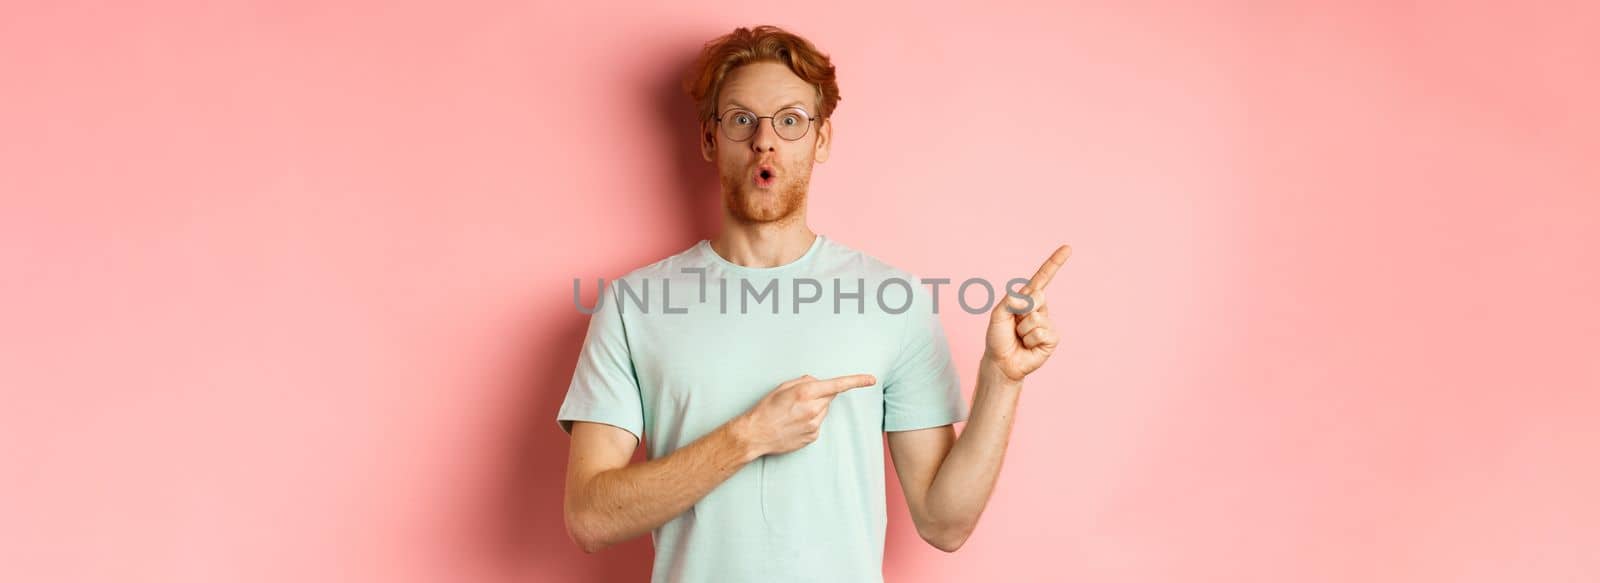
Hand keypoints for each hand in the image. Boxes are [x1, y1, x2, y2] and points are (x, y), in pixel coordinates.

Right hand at [735, 374, 876, 455]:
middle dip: (820, 394)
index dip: (856, 381)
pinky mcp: (813, 437)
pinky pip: (817, 423)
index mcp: (806, 393)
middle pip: (829, 397)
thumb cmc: (766, 408)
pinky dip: (809, 421)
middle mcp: (813, 408)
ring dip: (814, 408)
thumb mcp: (783, 387)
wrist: (756, 434)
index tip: (871, 379)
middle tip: (800, 399)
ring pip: (823, 410)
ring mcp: (814, 425)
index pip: (837, 385)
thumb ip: (804, 381)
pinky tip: (794, 423)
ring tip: (793, 413)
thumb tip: (818, 382)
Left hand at [984, 245, 1070, 382]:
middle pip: (1037, 297)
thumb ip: (1010, 302)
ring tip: (1019, 337)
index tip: (1068, 248)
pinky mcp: (1052, 338)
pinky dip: (1030, 340)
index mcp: (1026, 298)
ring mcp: (1047, 322)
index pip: (1043, 278)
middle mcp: (1039, 308)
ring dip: (1022, 330)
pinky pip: (1041, 332)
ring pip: (1036, 318)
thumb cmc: (998, 338)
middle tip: (1014, 325)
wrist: (1002, 362)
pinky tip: (1028, 345)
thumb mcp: (998, 315)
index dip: (1055, 263)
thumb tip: (1027, 296)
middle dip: (1021, 311)